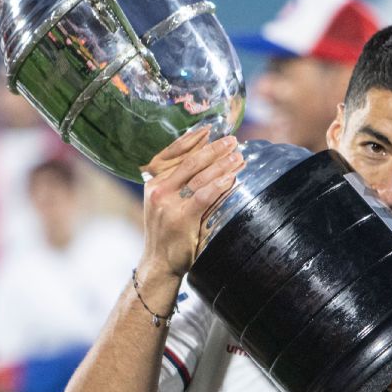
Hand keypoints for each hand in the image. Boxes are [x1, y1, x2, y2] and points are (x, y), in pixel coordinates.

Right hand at [140, 128, 244, 276]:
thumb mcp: (163, 201)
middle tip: (232, 141)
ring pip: (200, 177)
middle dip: (214, 149)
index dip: (193, 139)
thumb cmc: (166, 231)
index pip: (173, 152)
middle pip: (190, 162)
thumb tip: (203, 156)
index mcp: (153, 181)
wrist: (158, 262)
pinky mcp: (181, 218)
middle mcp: (158, 189)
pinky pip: (204, 196)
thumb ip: (177, 180)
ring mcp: (168, 204)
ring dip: (222, 164)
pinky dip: (219, 184)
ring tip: (238, 156)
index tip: (211, 129)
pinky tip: (232, 177)